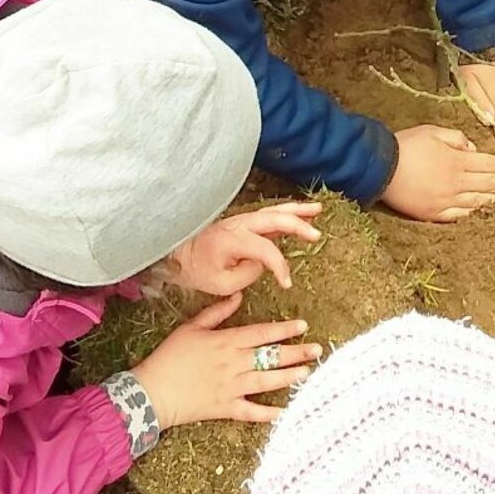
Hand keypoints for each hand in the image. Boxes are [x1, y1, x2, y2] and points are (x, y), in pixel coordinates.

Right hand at [132, 297, 320, 427]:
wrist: (152, 390)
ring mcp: (231, 387)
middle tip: (318, 349)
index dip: (284, 329)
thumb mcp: (191, 327)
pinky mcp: (225, 407)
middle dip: (296, 352)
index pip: (262, 333)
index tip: (303, 325)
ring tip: (308, 373)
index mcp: (226, 341)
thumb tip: (238, 297)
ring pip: (267, 381)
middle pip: (271, 356)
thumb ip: (216, 312)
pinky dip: (270, 413)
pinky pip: (252, 412)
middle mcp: (233, 363)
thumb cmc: (169, 357)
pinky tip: (287, 411)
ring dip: (289, 377)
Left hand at [163, 201, 321, 295]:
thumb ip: (246, 274)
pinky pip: (270, 214)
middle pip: (275, 219)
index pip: (266, 250)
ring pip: (274, 211)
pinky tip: (302, 213)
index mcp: (233, 239)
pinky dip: (288, 212)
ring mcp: (242, 220)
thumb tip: (262, 264)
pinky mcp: (245, 222)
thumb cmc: (194, 268)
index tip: (286, 284)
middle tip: (316, 236)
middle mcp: (240, 224)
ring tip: (318, 210)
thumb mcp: (218, 283)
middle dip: (298, 225)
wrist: (177, 253)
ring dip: (297, 211)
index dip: (280, 267)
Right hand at [382, 124, 494, 222]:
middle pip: (489, 184)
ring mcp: (446, 201)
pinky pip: (460, 215)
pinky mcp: (434, 213)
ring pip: (478, 201)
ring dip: (494, 198)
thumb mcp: (433, 131)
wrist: (380, 168)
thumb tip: (472, 149)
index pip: (490, 165)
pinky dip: (473, 211)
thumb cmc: (406, 146)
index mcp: (457, 161)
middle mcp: (456, 183)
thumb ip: (457, 139)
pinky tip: (480, 208)